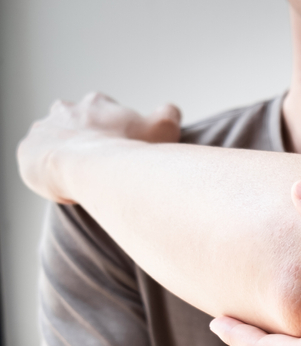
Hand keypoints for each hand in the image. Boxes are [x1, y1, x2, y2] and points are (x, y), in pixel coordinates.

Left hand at [17, 92, 180, 203]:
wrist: (92, 167)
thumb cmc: (129, 150)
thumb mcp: (164, 128)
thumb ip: (169, 114)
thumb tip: (170, 110)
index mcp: (97, 104)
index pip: (104, 114)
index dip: (114, 133)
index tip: (121, 151)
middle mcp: (66, 110)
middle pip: (75, 125)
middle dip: (86, 141)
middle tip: (101, 166)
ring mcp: (44, 129)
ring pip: (54, 142)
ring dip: (65, 155)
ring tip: (81, 178)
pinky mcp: (28, 150)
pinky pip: (36, 161)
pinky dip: (47, 171)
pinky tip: (65, 185)